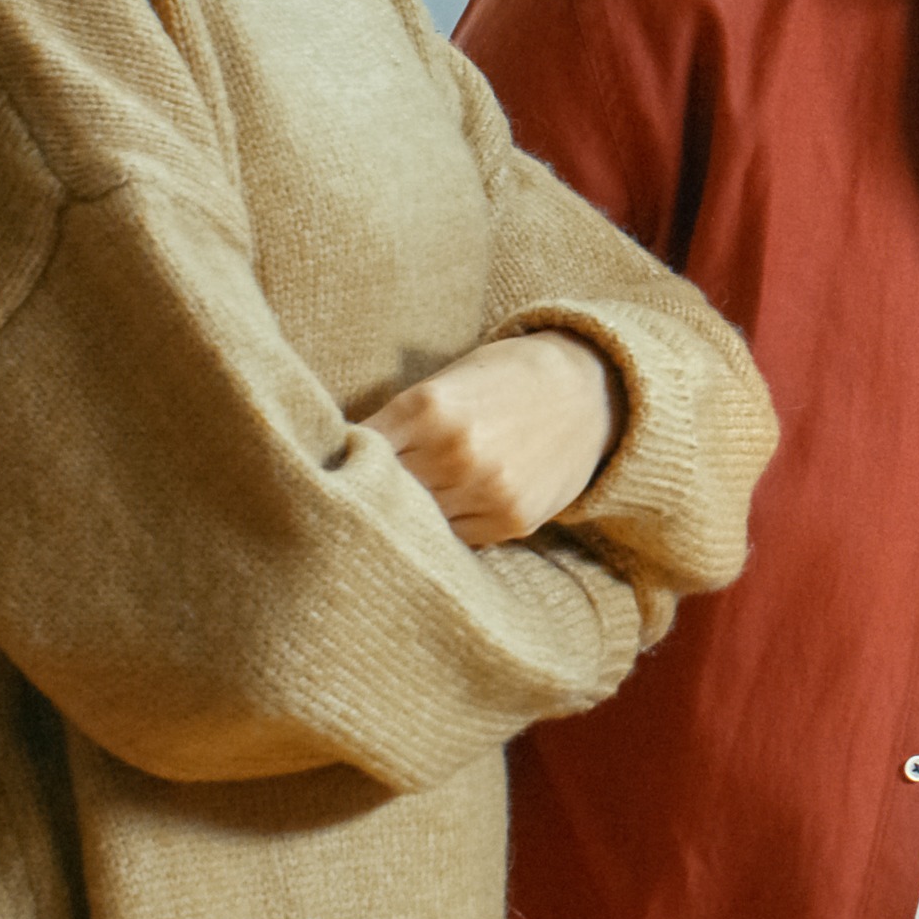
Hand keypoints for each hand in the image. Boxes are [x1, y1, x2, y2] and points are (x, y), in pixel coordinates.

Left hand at [359, 332, 617, 546]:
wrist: (589, 392)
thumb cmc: (505, 380)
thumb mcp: (444, 383)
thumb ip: (395, 424)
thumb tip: (338, 465)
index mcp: (428, 408)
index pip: (357, 452)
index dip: (341, 461)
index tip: (330, 468)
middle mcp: (455, 453)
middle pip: (382, 493)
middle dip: (368, 493)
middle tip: (357, 496)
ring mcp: (486, 491)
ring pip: (415, 523)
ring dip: (406, 517)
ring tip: (405, 505)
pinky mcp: (510, 520)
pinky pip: (454, 539)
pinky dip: (443, 529)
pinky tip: (446, 511)